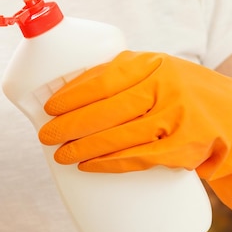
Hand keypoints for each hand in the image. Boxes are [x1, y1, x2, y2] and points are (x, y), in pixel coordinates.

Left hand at [38, 51, 231, 181]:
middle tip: (46, 136)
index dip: (72, 95)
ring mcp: (177, 118)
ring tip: (60, 155)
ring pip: (119, 135)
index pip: (105, 78)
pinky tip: (88, 166)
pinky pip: (138, 157)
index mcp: (154, 65)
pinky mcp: (184, 148)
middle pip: (107, 109)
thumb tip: (72, 94)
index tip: (49, 108)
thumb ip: (126, 78)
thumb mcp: (161, 74)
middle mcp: (166, 88)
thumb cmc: (186, 97)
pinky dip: (109, 163)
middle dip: (70, 124)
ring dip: (84, 147)